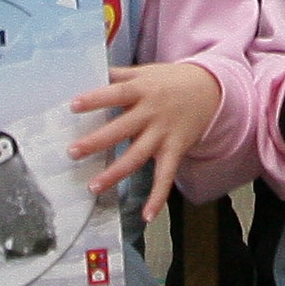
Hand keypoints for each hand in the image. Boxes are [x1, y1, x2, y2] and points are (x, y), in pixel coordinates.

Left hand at [71, 59, 222, 222]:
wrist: (211, 89)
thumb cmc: (171, 80)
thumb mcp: (146, 72)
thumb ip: (119, 74)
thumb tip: (91, 69)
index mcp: (142, 91)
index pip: (116, 94)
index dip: (95, 99)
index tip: (73, 105)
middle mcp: (151, 114)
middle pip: (121, 129)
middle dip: (97, 142)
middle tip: (72, 152)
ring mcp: (163, 134)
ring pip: (137, 157)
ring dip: (115, 173)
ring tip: (93, 187)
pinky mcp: (175, 150)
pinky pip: (166, 177)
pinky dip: (158, 197)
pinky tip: (147, 216)